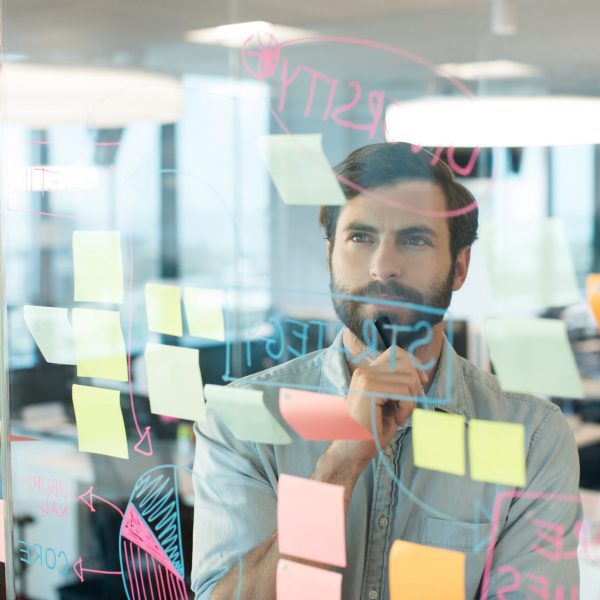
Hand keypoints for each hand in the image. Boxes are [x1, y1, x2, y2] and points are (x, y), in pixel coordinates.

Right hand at [331, 346, 427, 467]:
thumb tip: (419, 372)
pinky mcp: (370, 389)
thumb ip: (398, 384)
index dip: (414, 364)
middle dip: (415, 386)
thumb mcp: (389, 401)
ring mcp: (366, 378)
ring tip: (399, 416)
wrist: (354, 449)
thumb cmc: (373, 428)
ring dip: (411, 402)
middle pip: (406, 364)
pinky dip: (407, 408)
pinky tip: (397, 420)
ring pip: (409, 379)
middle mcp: (364, 371)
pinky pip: (404, 392)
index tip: (421, 382)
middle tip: (407, 407)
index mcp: (367, 371)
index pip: (397, 352)